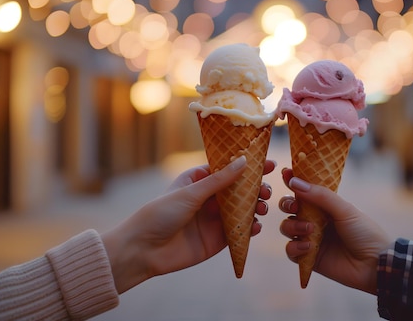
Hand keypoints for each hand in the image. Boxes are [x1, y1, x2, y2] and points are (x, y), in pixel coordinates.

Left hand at [102, 156, 275, 292]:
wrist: (143, 250)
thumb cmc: (160, 214)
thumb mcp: (190, 192)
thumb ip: (219, 180)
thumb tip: (244, 161)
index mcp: (199, 181)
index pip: (228, 169)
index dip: (248, 166)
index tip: (270, 163)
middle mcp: (208, 199)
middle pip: (239, 190)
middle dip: (256, 189)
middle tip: (266, 191)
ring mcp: (213, 220)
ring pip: (243, 211)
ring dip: (256, 208)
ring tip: (261, 208)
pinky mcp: (217, 240)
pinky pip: (239, 232)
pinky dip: (251, 229)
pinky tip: (255, 226)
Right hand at [279, 167, 390, 294]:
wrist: (374, 264)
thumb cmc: (364, 232)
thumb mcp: (345, 209)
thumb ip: (320, 195)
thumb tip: (294, 181)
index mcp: (325, 206)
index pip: (304, 190)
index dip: (292, 181)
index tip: (285, 172)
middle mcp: (315, 220)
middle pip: (289, 208)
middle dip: (287, 204)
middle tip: (295, 206)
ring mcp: (311, 239)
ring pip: (287, 228)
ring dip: (293, 225)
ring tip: (309, 229)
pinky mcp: (308, 258)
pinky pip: (290, 250)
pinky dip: (295, 247)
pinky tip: (308, 246)